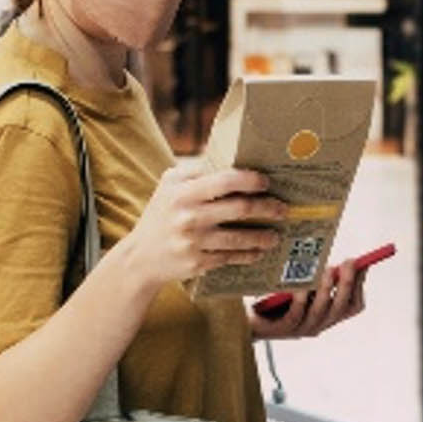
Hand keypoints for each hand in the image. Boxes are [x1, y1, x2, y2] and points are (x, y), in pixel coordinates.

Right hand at [120, 164, 285, 291]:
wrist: (139, 257)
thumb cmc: (161, 215)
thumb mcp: (169, 186)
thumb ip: (196, 172)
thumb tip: (232, 158)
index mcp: (182, 192)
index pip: (224, 180)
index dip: (250, 180)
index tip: (265, 182)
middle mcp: (188, 216)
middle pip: (240, 208)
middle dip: (267, 208)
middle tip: (283, 208)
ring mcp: (193, 242)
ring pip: (239, 238)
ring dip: (263, 236)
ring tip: (275, 235)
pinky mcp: (197, 263)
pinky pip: (231, 257)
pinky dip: (249, 255)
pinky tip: (259, 251)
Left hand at [251, 258, 369, 339]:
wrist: (245, 319)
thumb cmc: (275, 299)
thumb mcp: (302, 287)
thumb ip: (319, 278)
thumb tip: (336, 256)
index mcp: (326, 315)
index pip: (352, 305)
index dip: (359, 286)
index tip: (362, 265)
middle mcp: (318, 324)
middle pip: (341, 307)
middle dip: (347, 284)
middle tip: (350, 263)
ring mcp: (301, 328)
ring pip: (320, 311)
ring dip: (326, 289)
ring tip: (328, 271)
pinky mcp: (283, 329)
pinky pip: (296, 314)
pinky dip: (301, 300)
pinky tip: (301, 287)